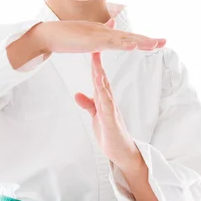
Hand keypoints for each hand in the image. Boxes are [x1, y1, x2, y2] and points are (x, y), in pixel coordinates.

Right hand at [33, 19, 165, 57]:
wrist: (49, 34)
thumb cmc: (66, 36)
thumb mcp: (87, 34)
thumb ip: (101, 31)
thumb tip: (113, 23)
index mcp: (104, 33)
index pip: (127, 37)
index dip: (142, 40)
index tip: (157, 42)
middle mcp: (104, 31)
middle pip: (130, 37)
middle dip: (148, 40)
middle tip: (165, 42)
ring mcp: (98, 35)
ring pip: (124, 39)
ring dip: (140, 41)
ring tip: (156, 44)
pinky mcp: (92, 40)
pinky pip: (110, 43)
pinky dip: (123, 44)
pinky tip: (134, 46)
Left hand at [74, 18, 140, 169]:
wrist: (122, 153)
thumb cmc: (110, 134)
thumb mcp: (96, 117)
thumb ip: (88, 105)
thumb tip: (77, 93)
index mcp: (105, 100)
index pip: (99, 79)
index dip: (95, 64)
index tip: (91, 49)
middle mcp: (109, 102)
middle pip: (103, 80)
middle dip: (98, 64)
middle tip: (95, 46)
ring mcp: (111, 111)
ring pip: (105, 90)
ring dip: (101, 77)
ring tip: (96, 64)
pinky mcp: (111, 121)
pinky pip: (107, 107)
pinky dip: (103, 97)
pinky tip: (100, 88)